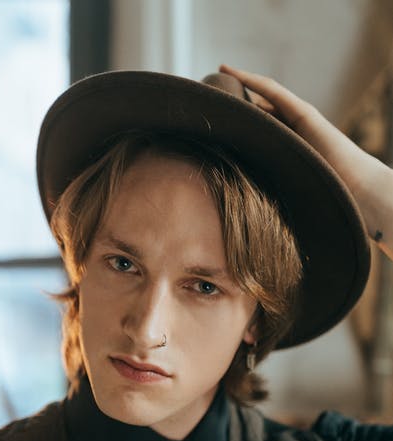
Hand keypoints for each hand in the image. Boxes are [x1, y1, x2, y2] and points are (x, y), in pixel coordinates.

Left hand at [220, 64, 392, 259]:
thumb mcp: (286, 208)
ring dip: (241, 86)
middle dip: (235, 106)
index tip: (212, 132)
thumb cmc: (328, 209)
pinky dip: (254, 82)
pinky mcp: (305, 115)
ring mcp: (300, 123)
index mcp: (285, 156)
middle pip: (258, 114)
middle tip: (208, 100)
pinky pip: (275, 93)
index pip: (257, 137)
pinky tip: (234, 73)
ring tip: (217, 76)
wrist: (362, 196)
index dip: (236, 130)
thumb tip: (242, 238)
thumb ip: (268, 212)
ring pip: (265, 100)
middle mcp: (292, 136)